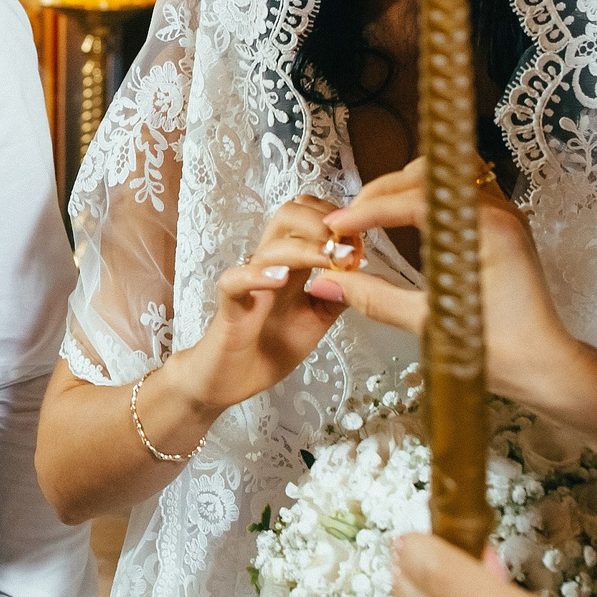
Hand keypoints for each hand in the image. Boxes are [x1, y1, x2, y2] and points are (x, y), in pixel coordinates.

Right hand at [172, 197, 347, 413]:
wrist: (229, 381)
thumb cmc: (269, 347)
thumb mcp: (316, 320)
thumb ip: (337, 296)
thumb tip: (366, 274)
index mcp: (292, 265)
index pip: (309, 218)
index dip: (335, 220)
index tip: (359, 242)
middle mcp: (270, 266)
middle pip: (288, 215)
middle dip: (321, 220)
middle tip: (347, 245)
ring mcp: (249, 284)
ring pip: (270, 246)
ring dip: (305, 248)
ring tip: (331, 259)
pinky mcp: (230, 307)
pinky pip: (235, 281)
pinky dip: (258, 275)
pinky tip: (282, 278)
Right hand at [317, 161, 588, 406]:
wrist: (549, 368)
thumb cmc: (504, 352)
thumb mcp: (432, 326)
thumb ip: (375, 298)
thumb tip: (326, 283)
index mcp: (487, 230)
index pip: (413, 201)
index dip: (368, 211)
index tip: (336, 227)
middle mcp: (497, 214)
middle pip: (425, 178)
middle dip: (379, 196)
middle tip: (347, 225)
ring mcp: (501, 217)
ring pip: (440, 178)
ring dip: (400, 191)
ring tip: (370, 218)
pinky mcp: (498, 229)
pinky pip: (453, 195)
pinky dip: (421, 200)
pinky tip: (401, 221)